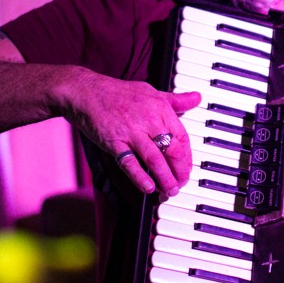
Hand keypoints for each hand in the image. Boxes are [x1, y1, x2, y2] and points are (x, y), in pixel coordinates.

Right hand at [60, 69, 200, 195]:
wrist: (86, 91)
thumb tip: (197, 98)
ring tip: (170, 191)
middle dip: (179, 171)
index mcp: (161, 108)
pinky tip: (148, 188)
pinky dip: (140, 177)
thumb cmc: (119, 93)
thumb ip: (175, 100)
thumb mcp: (152, 92)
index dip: (187, 157)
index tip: (187, 169)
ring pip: (155, 158)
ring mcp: (131, 131)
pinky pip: (129, 162)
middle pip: (172, 150)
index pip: (182, 137)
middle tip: (181, 184)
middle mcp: (149, 120)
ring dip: (164, 178)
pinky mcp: (114, 141)